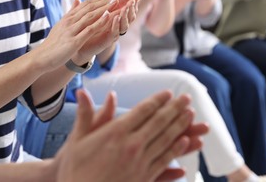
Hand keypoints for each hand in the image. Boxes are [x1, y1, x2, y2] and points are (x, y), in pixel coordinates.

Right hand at [36, 0, 122, 69]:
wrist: (41, 57)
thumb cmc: (52, 44)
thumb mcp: (61, 25)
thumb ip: (70, 13)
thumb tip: (77, 0)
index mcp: (68, 18)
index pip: (86, 4)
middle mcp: (70, 21)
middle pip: (90, 7)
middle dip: (105, 0)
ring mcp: (72, 30)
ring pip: (91, 15)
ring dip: (105, 8)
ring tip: (117, 1)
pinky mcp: (74, 41)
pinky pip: (89, 29)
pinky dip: (100, 21)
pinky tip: (109, 16)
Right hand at [54, 89, 207, 181]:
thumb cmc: (75, 169)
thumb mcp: (76, 139)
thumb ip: (84, 114)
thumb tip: (81, 91)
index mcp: (115, 133)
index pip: (142, 111)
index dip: (157, 100)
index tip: (169, 93)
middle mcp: (131, 145)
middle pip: (158, 122)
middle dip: (174, 108)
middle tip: (187, 98)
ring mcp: (139, 162)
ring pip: (165, 139)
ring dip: (180, 125)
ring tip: (191, 115)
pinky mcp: (143, 178)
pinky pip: (164, 160)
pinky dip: (176, 150)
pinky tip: (185, 143)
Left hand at [74, 0, 139, 63]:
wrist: (78, 46)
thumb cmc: (86, 29)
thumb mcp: (93, 12)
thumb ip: (98, 1)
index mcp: (113, 19)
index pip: (125, 8)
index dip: (129, 1)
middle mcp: (115, 26)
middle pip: (128, 16)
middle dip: (132, 7)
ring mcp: (112, 33)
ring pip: (124, 24)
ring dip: (126, 14)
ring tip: (127, 6)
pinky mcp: (107, 41)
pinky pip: (114, 32)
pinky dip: (116, 24)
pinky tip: (116, 17)